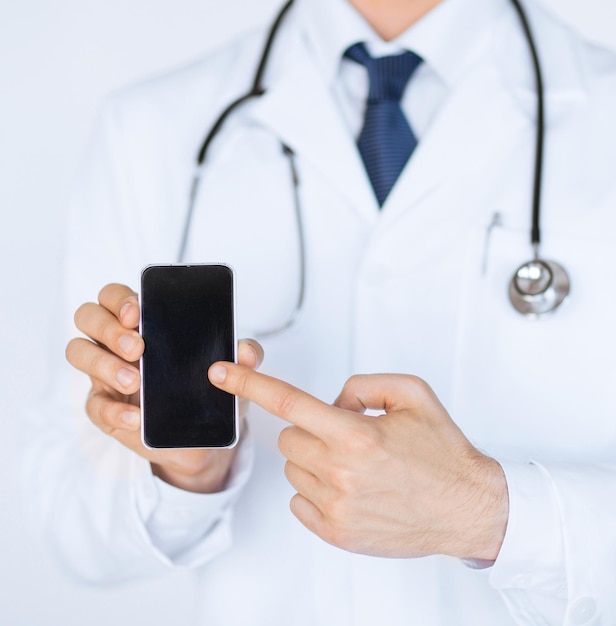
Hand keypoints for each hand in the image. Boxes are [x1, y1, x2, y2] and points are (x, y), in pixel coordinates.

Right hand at [66, 283, 262, 492]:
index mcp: (144, 323)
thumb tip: (246, 349)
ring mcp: (105, 374)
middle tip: (138, 348)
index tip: (138, 313)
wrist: (203, 438)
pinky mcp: (105, 408)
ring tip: (135, 381)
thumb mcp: (231, 372)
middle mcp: (117, 342)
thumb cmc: (209, 391)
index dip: (121, 299)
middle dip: (109, 328)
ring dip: (103, 363)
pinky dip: (114, 410)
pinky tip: (135, 418)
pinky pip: (94, 405)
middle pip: (88, 316)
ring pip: (78, 351)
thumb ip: (243, 356)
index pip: (117, 296)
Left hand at [208, 363, 507, 559]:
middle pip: (289, 437)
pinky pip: (299, 500)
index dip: (249, 384)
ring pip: (293, 468)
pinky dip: (317, 489)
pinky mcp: (336, 532)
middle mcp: (341, 471)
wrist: (467, 506)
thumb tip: (332, 400)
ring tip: (357, 466)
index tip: (220, 374)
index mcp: (356, 434)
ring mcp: (336, 506)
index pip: (288, 402)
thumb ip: (362, 384)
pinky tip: (350, 489)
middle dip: (311, 430)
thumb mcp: (411, 394)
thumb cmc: (443, 452)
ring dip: (316, 460)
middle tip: (347, 437)